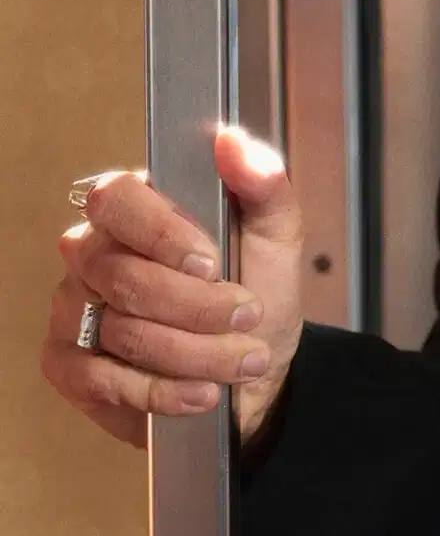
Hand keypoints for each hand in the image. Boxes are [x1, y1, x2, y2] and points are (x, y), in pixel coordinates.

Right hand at [42, 127, 306, 448]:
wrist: (255, 370)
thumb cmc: (256, 292)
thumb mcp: (275, 236)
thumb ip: (263, 185)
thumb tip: (231, 142)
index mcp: (134, 210)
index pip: (116, 200)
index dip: (161, 234)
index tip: (211, 264)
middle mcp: (91, 254)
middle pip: (125, 276)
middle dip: (199, 307)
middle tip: (248, 316)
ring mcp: (73, 310)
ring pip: (125, 332)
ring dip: (197, 353)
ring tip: (243, 358)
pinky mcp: (69, 366)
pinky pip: (106, 380)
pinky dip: (163, 392)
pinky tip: (202, 391)